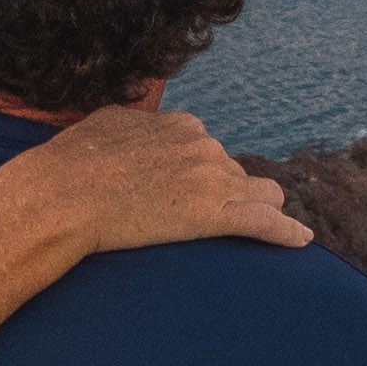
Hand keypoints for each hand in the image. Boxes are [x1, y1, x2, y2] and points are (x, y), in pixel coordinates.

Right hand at [3, 97, 305, 256]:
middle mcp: (202, 146)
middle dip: (227, 191)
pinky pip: (266, 222)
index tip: (193, 189)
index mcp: (178, 126)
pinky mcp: (215, 214)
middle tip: (207, 217)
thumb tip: (136, 127)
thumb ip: (133, 126)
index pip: (207, 148)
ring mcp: (212, 179)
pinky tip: (302, 241)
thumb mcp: (106, 124)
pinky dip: (287, 233)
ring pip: (260, 192)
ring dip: (258, 207)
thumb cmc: (72, 164)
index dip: (202, 171)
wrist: (64, 193)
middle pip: (234, 171)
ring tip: (263, 227)